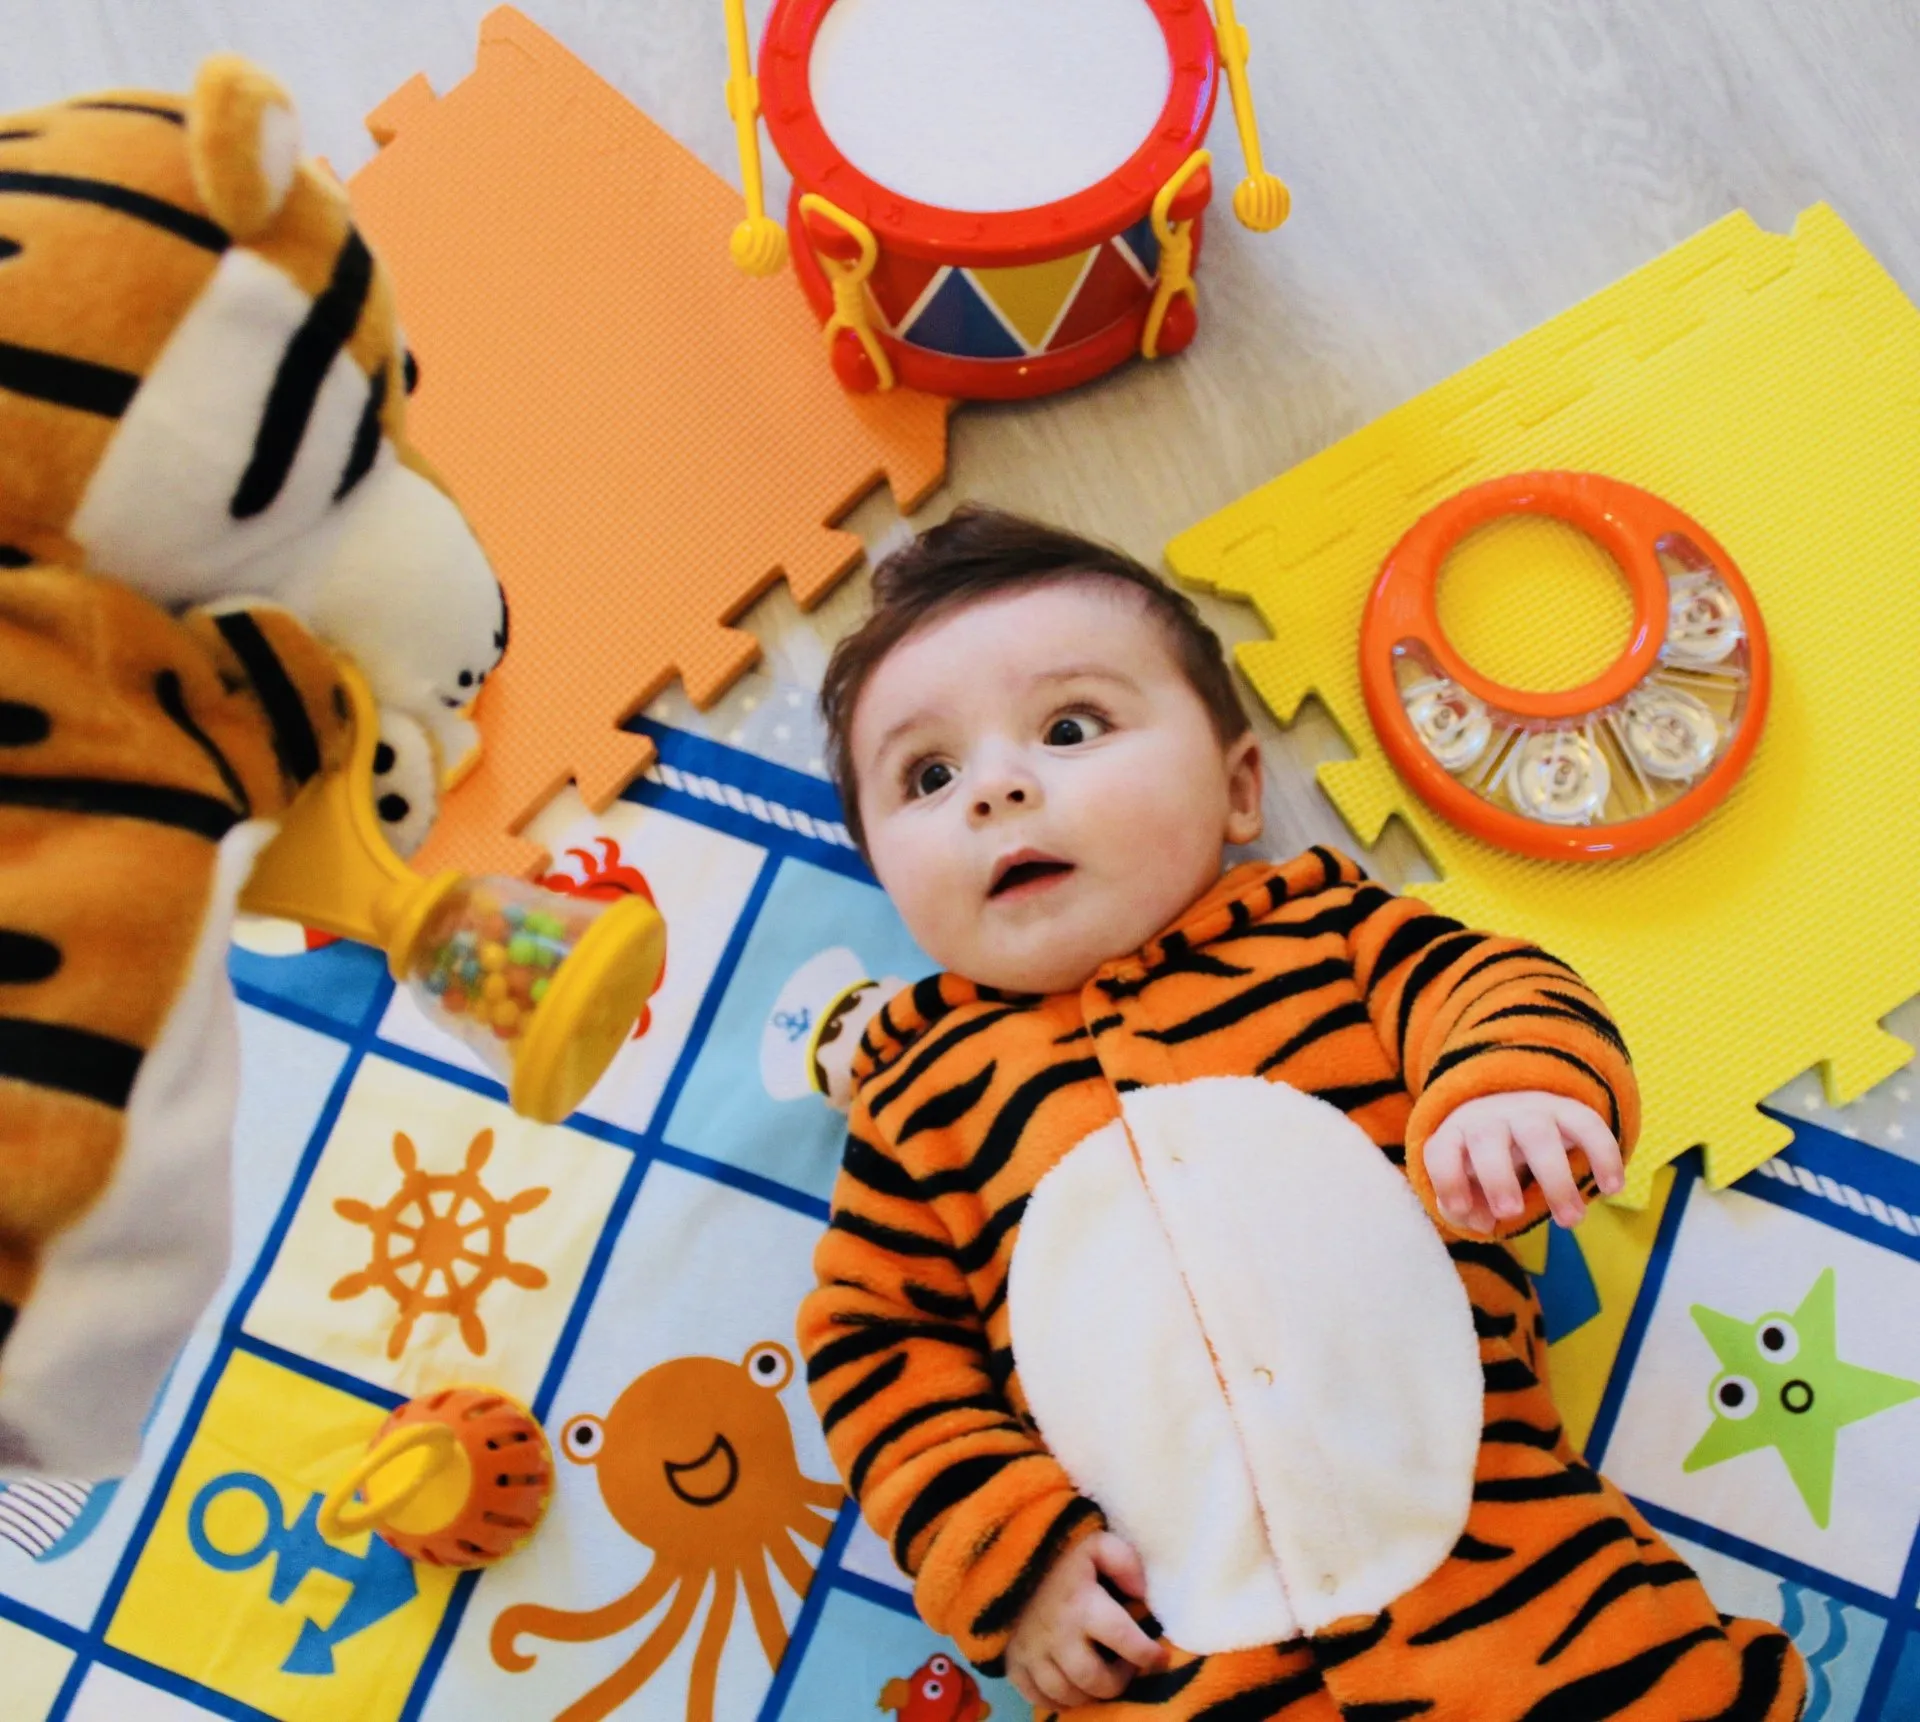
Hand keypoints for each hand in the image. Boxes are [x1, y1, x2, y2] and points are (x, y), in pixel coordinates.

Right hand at [1006, 1532, 1165, 1711]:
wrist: (1012, 1564)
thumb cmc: (1063, 1560)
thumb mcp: (1096, 1546)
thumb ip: (1124, 1561)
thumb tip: (1141, 1594)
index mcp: (1080, 1604)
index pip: (1123, 1640)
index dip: (1147, 1654)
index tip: (1159, 1657)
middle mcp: (1056, 1635)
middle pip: (1095, 1681)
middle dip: (1118, 1681)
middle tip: (1124, 1666)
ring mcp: (1032, 1653)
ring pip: (1068, 1695)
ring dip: (1090, 1693)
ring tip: (1099, 1675)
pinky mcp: (1015, 1665)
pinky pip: (1040, 1700)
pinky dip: (1060, 1701)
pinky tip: (1072, 1686)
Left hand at [1423, 1091, 1623, 1232]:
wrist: (1514, 1106)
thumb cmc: (1483, 1160)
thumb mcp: (1466, 1181)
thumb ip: (1465, 1206)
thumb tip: (1483, 1221)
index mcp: (1455, 1134)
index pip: (1441, 1152)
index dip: (1448, 1181)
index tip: (1465, 1212)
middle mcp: (1488, 1117)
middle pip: (1486, 1139)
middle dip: (1498, 1178)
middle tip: (1511, 1213)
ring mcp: (1528, 1110)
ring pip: (1538, 1135)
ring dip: (1556, 1180)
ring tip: (1571, 1221)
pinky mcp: (1566, 1109)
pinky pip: (1587, 1124)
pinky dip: (1604, 1154)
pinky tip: (1613, 1188)